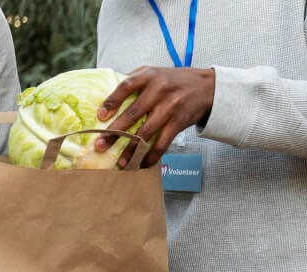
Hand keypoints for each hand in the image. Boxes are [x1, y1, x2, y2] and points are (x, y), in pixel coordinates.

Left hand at [94, 66, 214, 167]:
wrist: (206, 86)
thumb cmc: (172, 81)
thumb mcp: (152, 72)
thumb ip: (131, 80)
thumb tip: (103, 98)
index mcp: (149, 76)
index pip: (127, 85)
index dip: (112, 101)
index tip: (100, 116)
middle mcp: (159, 90)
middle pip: (133, 113)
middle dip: (114, 132)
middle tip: (100, 145)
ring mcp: (170, 106)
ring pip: (146, 132)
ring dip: (131, 149)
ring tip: (120, 162)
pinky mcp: (179, 122)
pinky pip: (163, 143)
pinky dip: (152, 155)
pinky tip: (142, 163)